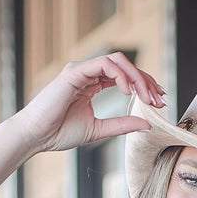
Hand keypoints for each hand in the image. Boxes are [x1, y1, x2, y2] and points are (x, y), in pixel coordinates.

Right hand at [16, 53, 163, 156]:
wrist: (36, 136)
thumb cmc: (59, 132)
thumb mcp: (99, 130)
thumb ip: (122, 124)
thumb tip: (146, 124)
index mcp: (92, 84)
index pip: (124, 77)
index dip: (144, 86)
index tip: (158, 100)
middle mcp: (88, 73)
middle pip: (125, 67)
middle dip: (145, 81)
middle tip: (159, 98)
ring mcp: (82, 70)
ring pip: (118, 62)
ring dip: (137, 77)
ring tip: (147, 96)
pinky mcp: (75, 71)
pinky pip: (104, 65)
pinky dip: (120, 76)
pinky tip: (129, 92)